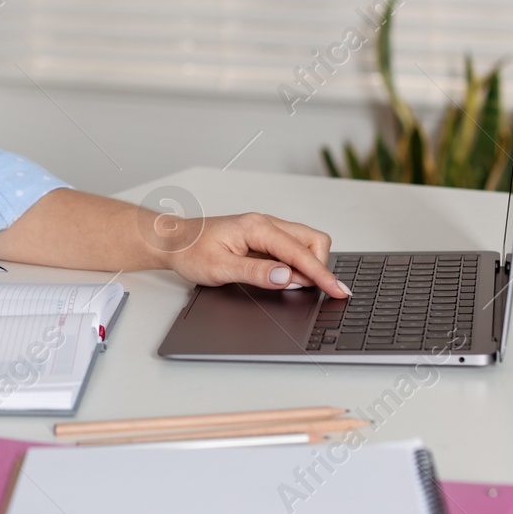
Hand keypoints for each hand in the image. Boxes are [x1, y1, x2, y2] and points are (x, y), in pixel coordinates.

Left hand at [155, 212, 349, 298]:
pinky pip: (293, 247)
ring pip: (306, 242)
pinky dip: (296, 263)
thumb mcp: (220, 269)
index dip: (322, 274)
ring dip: (307, 264)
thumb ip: (256, 273)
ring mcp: (266, 229)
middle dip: (318, 265)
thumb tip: (287, 278)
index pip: (300, 252)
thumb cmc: (191, 251)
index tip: (338, 290)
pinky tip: (284, 277)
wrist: (174, 241)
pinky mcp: (264, 237)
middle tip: (306, 289)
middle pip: (313, 240)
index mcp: (257, 227)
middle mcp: (265, 223)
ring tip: (289, 284)